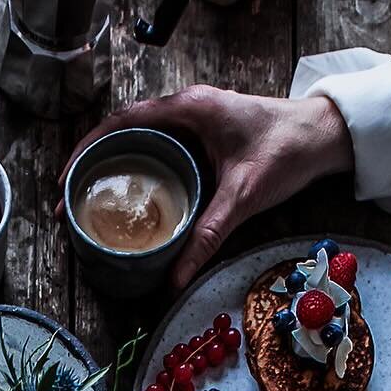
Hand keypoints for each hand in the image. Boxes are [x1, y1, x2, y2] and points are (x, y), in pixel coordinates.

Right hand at [61, 87, 353, 287]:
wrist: (324, 135)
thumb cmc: (287, 151)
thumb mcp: (243, 197)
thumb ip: (207, 237)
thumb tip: (174, 280)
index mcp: (188, 110)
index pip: (121, 123)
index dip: (87, 151)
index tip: (66, 181)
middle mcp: (185, 110)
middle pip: (122, 134)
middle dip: (93, 166)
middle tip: (71, 204)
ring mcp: (193, 123)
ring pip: (138, 143)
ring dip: (113, 170)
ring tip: (91, 204)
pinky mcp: (202, 138)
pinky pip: (158, 152)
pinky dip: (138, 174)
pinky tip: (131, 202)